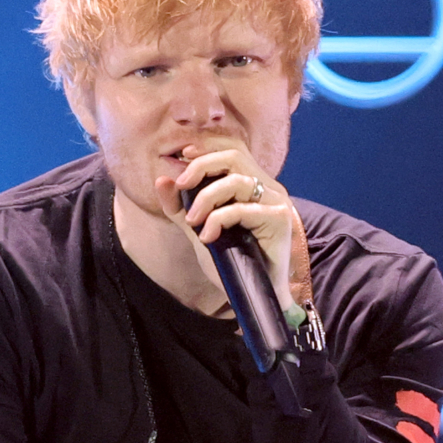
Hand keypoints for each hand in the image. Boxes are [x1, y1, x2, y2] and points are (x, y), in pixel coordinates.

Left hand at [155, 141, 310, 314]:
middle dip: (202, 167)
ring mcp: (276, 202)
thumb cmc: (230, 262)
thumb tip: (162, 179)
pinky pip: (242, 209)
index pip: (232, 150)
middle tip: (182, 186)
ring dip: (206, 198)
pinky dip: (218, 220)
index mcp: (252, 185)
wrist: (251, 295)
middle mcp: (267, 188)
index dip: (208, 147)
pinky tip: (208, 237)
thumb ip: (180, 207)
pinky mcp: (280, 219)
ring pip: (236, 181)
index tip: (183, 156)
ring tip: (192, 222)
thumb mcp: (198, 230)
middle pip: (234, 156)